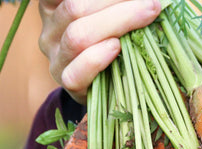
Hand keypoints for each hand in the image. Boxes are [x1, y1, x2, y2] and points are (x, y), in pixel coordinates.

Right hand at [39, 0, 161, 103]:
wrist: (111, 87)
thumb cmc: (113, 40)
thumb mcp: (107, 17)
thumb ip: (113, 6)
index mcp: (53, 5)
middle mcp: (50, 29)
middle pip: (74, 8)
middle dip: (116, 1)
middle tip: (151, 2)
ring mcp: (56, 58)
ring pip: (77, 36)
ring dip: (118, 22)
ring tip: (147, 14)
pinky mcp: (68, 83)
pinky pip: (77, 72)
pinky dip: (97, 58)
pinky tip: (116, 46)